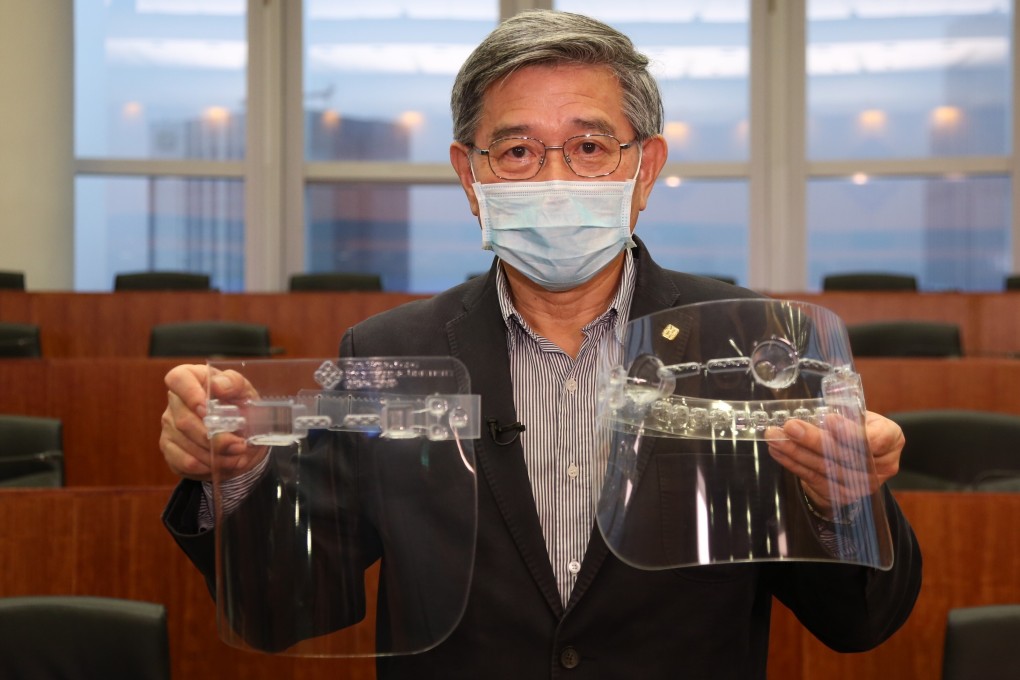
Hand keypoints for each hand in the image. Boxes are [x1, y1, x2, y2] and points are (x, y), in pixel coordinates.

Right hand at [160, 364, 265, 481]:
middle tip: (238, 445)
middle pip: (183, 419)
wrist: (244, 439)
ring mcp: (169, 425)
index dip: (189, 394)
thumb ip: (234, 383)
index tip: (206, 410)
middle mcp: (176, 401)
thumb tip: (218, 385)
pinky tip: (219, 465)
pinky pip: (182, 461)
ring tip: (236, 457)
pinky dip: (204, 466)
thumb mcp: (246, 392)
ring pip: (185, 442)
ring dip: (214, 454)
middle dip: (214, 437)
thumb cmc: (242, 409)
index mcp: (193, 379)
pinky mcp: (170, 449)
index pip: (178, 378)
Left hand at [765, 411, 904, 517]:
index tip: (828, 419)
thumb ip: (846, 411)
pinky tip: (777, 451)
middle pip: (845, 454)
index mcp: (892, 439)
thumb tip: (818, 411)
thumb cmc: (858, 428)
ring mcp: (863, 485)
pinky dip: (793, 464)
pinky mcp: (842, 495)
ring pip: (826, 468)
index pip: (873, 439)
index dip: (850, 431)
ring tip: (776, 437)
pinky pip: (814, 478)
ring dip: (796, 452)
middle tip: (791, 426)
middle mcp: (882, 466)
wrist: (858, 458)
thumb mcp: (861, 414)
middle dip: (814, 440)